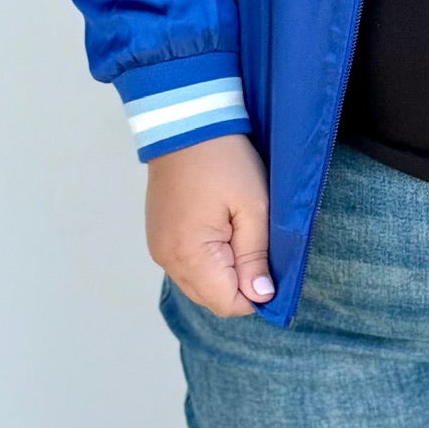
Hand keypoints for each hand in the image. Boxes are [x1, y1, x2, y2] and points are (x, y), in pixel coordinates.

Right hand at [144, 133, 274, 315]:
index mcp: (190, 255)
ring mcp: (159, 249)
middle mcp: (167, 259)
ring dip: (223, 271)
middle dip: (239, 283)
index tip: (269, 263)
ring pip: (199, 284)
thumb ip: (256, 256)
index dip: (255, 293)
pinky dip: (208, 260)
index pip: (227, 304)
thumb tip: (261, 296)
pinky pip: (187, 266)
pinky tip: (220, 229)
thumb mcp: (254, 207)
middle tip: (255, 241)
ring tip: (238, 231)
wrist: (186, 124)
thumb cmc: (225, 160)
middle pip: (211, 299)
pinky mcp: (159, 238)